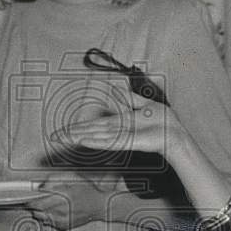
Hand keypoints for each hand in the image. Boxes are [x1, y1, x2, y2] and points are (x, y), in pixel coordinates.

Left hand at [24, 171, 113, 230]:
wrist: (99, 205)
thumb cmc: (87, 191)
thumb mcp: (72, 178)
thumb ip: (54, 180)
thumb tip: (41, 186)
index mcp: (61, 196)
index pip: (37, 202)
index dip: (30, 201)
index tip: (27, 199)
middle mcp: (61, 209)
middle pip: (37, 212)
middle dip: (35, 206)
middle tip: (37, 201)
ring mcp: (62, 219)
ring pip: (42, 218)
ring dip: (41, 212)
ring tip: (49, 206)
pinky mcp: (65, 225)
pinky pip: (50, 223)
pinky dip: (50, 218)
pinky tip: (56, 212)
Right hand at [49, 91, 184, 159]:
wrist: (176, 132)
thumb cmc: (163, 122)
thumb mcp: (144, 104)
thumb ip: (128, 97)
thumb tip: (116, 88)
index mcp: (119, 123)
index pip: (94, 125)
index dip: (79, 127)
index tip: (64, 130)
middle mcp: (117, 131)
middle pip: (91, 132)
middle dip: (72, 134)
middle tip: (54, 136)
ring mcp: (122, 137)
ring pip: (97, 136)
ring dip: (80, 137)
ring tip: (64, 137)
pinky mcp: (130, 142)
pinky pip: (111, 141)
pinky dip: (98, 141)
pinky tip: (85, 140)